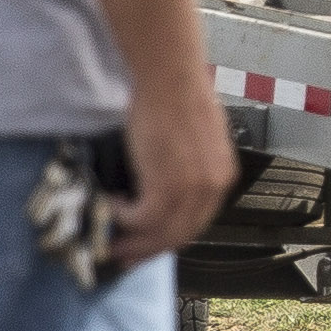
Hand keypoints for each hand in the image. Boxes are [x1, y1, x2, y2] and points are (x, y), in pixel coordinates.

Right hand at [115, 73, 233, 263]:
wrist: (168, 75)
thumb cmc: (175, 93)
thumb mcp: (191, 136)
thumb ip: (185, 163)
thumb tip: (162, 178)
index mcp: (221, 176)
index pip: (197, 221)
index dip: (169, 236)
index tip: (147, 242)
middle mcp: (212, 188)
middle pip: (179, 235)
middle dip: (148, 249)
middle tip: (123, 255)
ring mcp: (192, 191)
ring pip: (160, 234)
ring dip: (131, 241)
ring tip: (109, 237)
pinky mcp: (167, 187)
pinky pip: (141, 219)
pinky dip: (122, 217)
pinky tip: (109, 205)